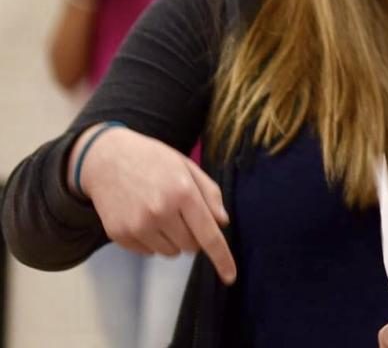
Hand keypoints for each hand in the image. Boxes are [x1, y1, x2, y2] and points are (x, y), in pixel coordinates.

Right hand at [75, 125, 236, 283]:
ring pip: (171, 253)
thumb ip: (210, 195)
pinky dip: (152, 241)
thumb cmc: (154, 160)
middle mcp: (160, 212)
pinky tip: (143, 217)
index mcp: (183, 192)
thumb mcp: (188, 167)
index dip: (222, 258)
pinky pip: (148, 252)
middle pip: (191, 247)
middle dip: (194, 236)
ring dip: (173, 240)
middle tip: (183, 213)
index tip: (230, 277)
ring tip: (162, 212)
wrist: (107, 158)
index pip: (208, 235)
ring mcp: (137, 225)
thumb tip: (222, 223)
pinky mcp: (120, 234)